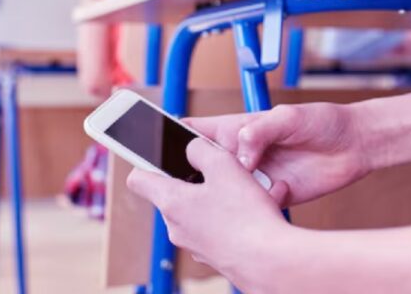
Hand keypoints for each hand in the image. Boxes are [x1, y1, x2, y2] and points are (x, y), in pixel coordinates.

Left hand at [127, 138, 292, 290]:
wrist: (271, 263)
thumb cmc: (245, 217)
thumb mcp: (223, 165)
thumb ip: (200, 149)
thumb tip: (192, 148)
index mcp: (171, 202)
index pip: (138, 179)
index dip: (147, 162)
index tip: (161, 156)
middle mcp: (177, 227)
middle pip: (175, 193)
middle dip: (197, 178)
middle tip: (221, 169)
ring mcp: (195, 244)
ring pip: (202, 209)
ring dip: (221, 196)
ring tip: (248, 189)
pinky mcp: (215, 255)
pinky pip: (219, 227)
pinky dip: (234, 216)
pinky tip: (258, 209)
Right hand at [185, 103, 370, 205]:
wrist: (355, 146)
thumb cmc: (321, 121)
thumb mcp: (289, 117)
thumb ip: (261, 130)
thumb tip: (241, 153)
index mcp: (234, 129)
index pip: (194, 131)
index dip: (172, 138)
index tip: (162, 149)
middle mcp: (239, 154)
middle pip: (202, 167)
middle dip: (197, 177)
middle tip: (211, 179)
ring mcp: (253, 177)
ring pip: (226, 192)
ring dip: (231, 195)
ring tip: (253, 184)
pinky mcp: (270, 195)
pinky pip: (253, 206)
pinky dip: (261, 204)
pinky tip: (279, 191)